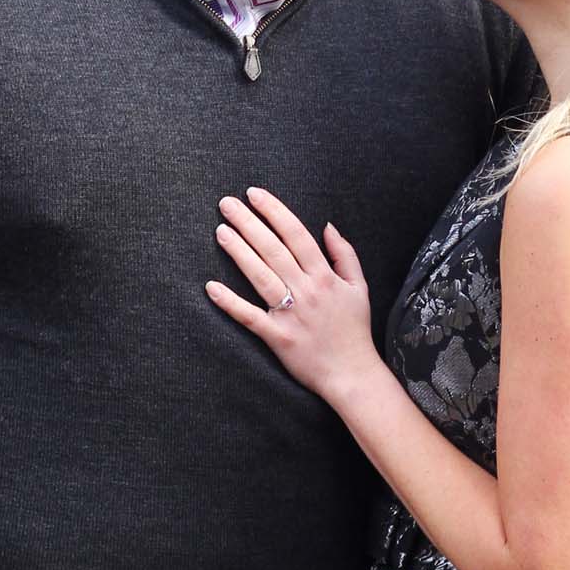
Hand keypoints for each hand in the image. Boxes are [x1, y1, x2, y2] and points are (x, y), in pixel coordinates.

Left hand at [207, 189, 378, 407]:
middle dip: (249, 223)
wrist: (353, 374)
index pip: (296, 235)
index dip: (274, 212)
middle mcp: (307, 291)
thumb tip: (328, 226)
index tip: (254, 194)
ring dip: (239, 252)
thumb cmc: (354, 329)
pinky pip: (250, 317)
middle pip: (274, 250)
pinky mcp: (278, 338)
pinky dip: (230, 302)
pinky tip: (211, 286)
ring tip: (220, 231)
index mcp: (325, 276)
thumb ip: (345, 254)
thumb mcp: (358, 287)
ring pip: (261, 276)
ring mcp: (291, 315)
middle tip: (226, 204)